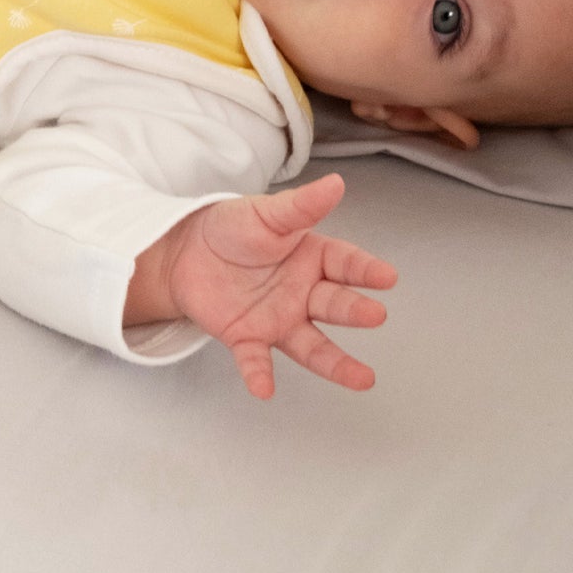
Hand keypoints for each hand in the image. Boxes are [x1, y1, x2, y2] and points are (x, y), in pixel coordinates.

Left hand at [164, 173, 396, 398]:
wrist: (185, 249)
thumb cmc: (232, 228)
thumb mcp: (265, 212)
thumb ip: (300, 206)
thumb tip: (336, 183)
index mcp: (311, 258)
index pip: (344, 263)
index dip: (365, 269)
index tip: (387, 276)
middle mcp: (302, 294)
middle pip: (334, 304)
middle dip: (355, 310)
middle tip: (374, 314)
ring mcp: (278, 319)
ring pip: (313, 346)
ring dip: (336, 364)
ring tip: (363, 378)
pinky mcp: (247, 337)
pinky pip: (255, 359)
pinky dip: (260, 374)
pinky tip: (264, 389)